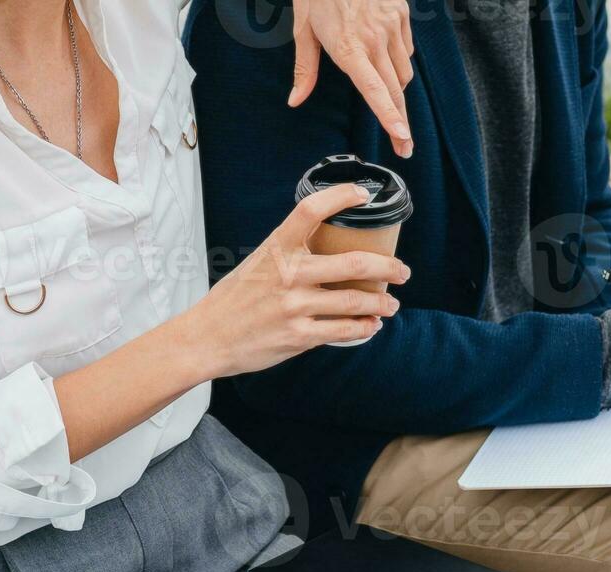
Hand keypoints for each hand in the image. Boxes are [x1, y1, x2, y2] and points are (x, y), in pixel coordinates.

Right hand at [170, 183, 411, 377]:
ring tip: (391, 304)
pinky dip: (364, 328)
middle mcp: (288, 274)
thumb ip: (290, 254)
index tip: (363, 194)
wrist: (207, 337)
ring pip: (355, 300)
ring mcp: (295, 306)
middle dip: (388, 267)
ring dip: (382, 303)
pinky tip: (371, 325)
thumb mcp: (258, 263)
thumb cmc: (234, 299)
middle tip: (402, 270)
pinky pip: (344, 330)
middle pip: (353, 262)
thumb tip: (327, 248)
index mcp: (276, 248)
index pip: (311, 209)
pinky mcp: (298, 336)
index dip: (342, 196)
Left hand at [290, 0, 414, 157]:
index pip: (375, 90)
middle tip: (404, 147)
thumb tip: (295, 100)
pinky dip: (398, 61)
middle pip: (396, 90)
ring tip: (388, 99)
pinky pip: (406, 49)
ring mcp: (392, 26)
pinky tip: (385, 58)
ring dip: (397, 90)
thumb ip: (304, 68)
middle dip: (402, 122)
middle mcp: (375, 39)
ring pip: (404, 72)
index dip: (390, 117)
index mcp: (349, 48)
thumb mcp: (303, 28)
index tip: (401, 138)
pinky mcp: (402, 14)